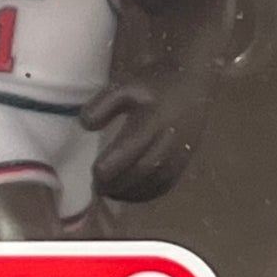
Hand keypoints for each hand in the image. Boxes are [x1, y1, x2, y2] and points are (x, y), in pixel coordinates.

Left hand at [80, 71, 213, 204]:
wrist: (191, 83)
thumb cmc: (153, 85)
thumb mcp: (124, 87)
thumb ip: (103, 105)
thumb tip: (86, 125)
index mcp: (153, 118)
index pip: (131, 148)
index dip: (112, 164)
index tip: (94, 172)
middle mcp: (170, 138)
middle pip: (144, 168)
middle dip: (119, 182)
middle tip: (97, 187)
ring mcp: (181, 151)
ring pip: (156, 181)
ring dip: (131, 192)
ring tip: (110, 192)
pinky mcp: (185, 160)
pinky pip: (167, 184)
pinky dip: (147, 194)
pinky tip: (130, 193)